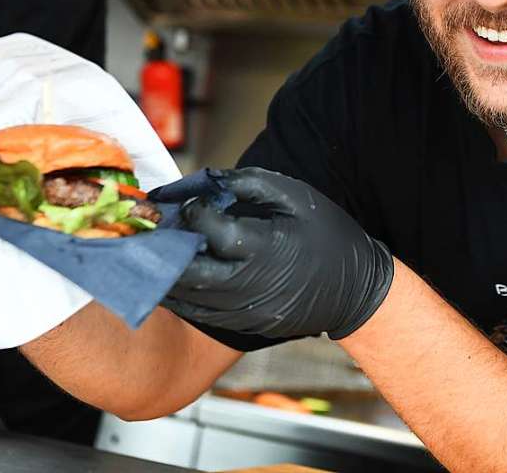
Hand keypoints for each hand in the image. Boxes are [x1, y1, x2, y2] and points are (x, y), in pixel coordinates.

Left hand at [164, 168, 393, 338]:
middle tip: (150, 228)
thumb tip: (210, 180)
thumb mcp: (298, 197)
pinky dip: (179, 294)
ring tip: (151, 250)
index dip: (192, 211)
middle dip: (164, 246)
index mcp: (265, 246)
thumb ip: (251, 184)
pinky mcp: (242, 325)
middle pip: (187, 269)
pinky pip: (199, 313)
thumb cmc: (329, 236)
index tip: (186, 202)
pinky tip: (168, 276)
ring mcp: (245, 310)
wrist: (355, 292)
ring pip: (187, 295)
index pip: (210, 228)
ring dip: (164, 272)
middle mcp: (250, 283)